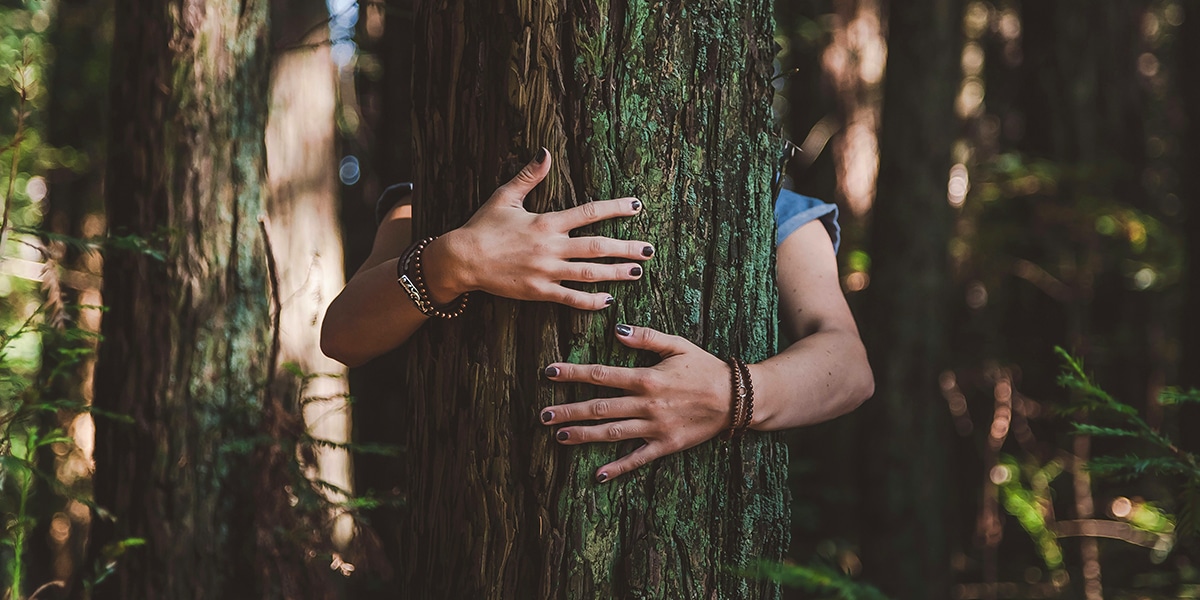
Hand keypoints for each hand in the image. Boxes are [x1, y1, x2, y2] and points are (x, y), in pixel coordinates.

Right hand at [422, 149, 653, 308]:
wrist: (462, 259)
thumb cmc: (482, 226)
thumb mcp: (505, 196)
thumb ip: (530, 175)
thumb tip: (545, 151)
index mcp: (546, 223)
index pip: (589, 213)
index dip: (615, 209)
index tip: (636, 206)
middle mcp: (551, 247)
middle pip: (597, 247)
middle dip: (626, 247)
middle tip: (649, 250)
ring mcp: (546, 272)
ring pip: (589, 274)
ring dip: (615, 273)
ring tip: (636, 272)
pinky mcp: (538, 292)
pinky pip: (570, 298)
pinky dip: (590, 301)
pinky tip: (608, 300)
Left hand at [540, 324, 731, 482]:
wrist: (737, 398)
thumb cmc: (705, 368)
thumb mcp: (678, 345)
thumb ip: (646, 337)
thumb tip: (617, 330)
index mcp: (647, 378)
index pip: (602, 375)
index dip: (573, 373)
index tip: (549, 373)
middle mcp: (646, 405)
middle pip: (599, 408)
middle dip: (568, 410)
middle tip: (543, 414)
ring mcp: (655, 428)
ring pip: (612, 433)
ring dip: (584, 435)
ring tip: (559, 437)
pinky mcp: (666, 445)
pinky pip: (638, 458)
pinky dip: (618, 468)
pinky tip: (598, 474)